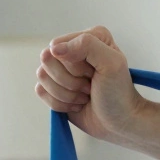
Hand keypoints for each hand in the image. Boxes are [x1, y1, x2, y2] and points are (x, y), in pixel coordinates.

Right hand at [35, 25, 144, 141]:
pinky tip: (77, 103)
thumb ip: (87, 45)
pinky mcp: (54, 87)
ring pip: (42, 76)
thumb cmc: (119, 93)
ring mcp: (62, 69)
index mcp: (88, 37)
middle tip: (90, 86)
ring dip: (67, 93)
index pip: (58, 45)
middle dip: (70, 80)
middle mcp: (73, 49)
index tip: (94, 73)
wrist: (118, 122)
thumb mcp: (112, 63)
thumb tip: (55, 49)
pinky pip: (41, 91)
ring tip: (85, 95)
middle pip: (47, 60)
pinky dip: (60, 103)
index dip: (73, 65)